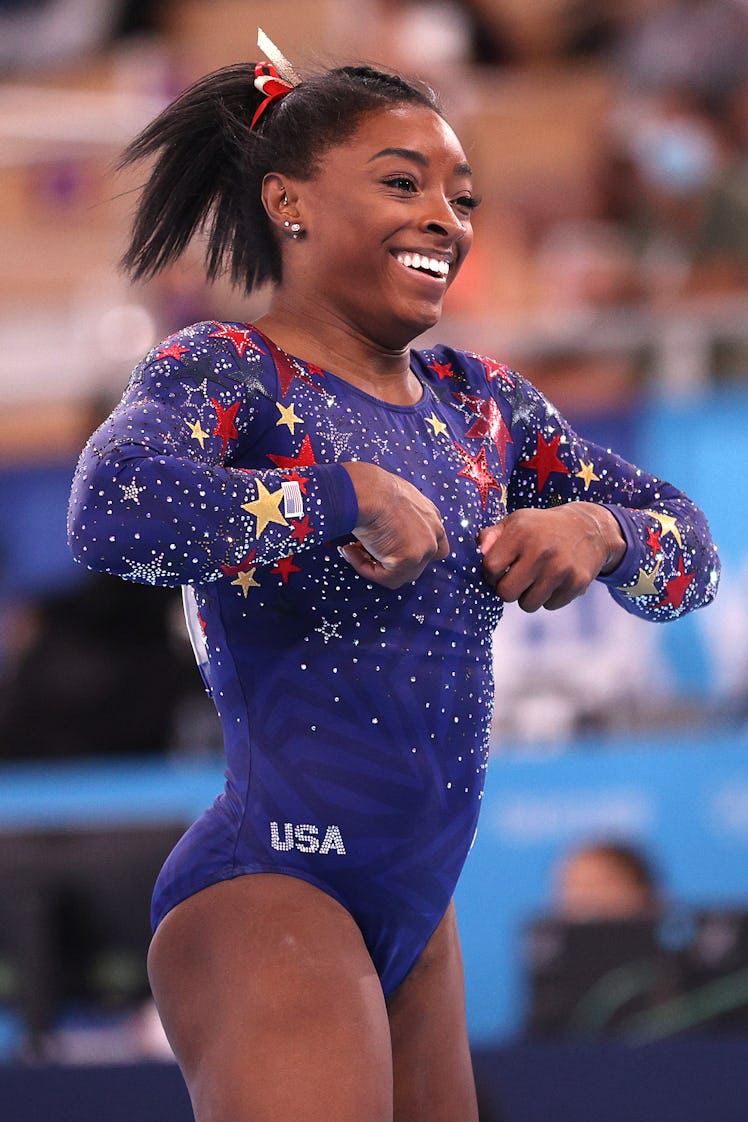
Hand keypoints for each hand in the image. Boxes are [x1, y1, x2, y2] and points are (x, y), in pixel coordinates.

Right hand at [340, 462, 448, 587]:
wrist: (366, 490)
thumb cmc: (371, 487)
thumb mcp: (391, 496)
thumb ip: (393, 515)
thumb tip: (378, 529)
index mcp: (431, 515)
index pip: (430, 542)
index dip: (406, 548)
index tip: (382, 546)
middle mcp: (434, 532)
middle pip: (418, 562)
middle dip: (391, 560)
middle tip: (363, 549)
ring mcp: (424, 548)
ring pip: (400, 573)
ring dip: (374, 564)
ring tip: (350, 548)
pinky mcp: (408, 560)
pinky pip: (384, 577)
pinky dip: (364, 567)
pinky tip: (349, 550)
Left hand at [478, 503, 625, 611]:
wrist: (587, 528)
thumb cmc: (542, 527)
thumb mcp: (516, 522)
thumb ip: (491, 536)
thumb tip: (480, 552)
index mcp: (521, 533)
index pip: (490, 568)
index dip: (491, 573)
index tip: (500, 569)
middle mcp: (541, 550)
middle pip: (506, 593)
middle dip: (508, 589)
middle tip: (517, 578)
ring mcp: (561, 568)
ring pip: (528, 605)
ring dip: (528, 596)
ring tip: (536, 578)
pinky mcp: (577, 582)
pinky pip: (549, 606)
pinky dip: (549, 598)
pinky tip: (554, 581)